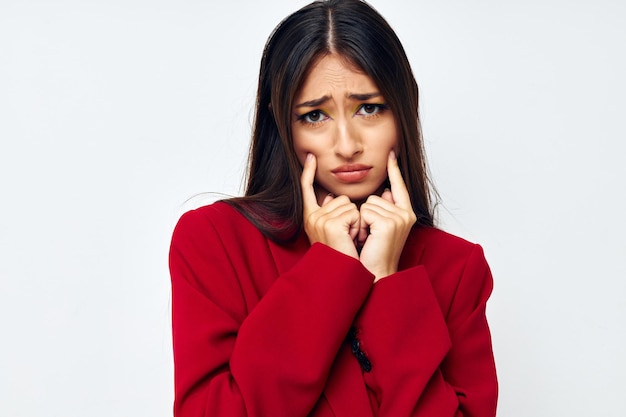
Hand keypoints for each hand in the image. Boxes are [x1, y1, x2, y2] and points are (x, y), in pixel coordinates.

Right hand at [301, 154, 359, 258]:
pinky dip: (358, 226)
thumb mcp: (334, 231)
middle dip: (350, 215)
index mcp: (310, 218)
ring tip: (350, 239)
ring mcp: (320, 220)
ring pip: (349, 204)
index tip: (311, 157)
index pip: (307, 188)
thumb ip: (330, 212)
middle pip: (339, 197)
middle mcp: (311, 217)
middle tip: (347, 236)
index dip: (308, 172)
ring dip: (356, 221)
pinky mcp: (331, 224)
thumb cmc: (342, 256)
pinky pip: (354, 212)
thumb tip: (327, 195)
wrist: (343, 274)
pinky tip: (352, 240)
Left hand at [358, 151, 416, 280]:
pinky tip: (368, 238)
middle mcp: (406, 214)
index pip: (399, 186)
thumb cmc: (374, 253)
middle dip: (366, 214)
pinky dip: (361, 224)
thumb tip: (386, 191)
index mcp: (406, 213)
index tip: (391, 153)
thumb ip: (383, 208)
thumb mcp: (380, 227)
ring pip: (368, 203)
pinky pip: (365, 211)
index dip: (394, 170)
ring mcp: (399, 218)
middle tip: (370, 235)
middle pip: (376, 196)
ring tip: (369, 238)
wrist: (375, 273)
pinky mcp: (389, 223)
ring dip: (362, 221)